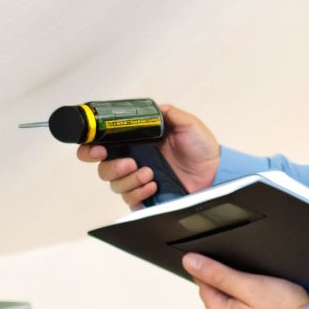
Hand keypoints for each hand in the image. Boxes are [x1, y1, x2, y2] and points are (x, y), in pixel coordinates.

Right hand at [77, 104, 220, 210]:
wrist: (216, 173)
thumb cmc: (202, 149)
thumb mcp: (187, 124)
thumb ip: (168, 114)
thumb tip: (153, 108)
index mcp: (137, 143)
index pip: (105, 144)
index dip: (92, 147)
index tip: (96, 149)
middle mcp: (134, 161)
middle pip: (103, 168)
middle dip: (110, 166)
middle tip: (128, 163)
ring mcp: (139, 181)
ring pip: (115, 184)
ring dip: (128, 179)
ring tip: (149, 173)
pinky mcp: (146, 198)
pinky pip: (130, 200)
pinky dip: (138, 192)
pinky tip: (153, 186)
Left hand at [181, 253, 308, 308]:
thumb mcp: (250, 284)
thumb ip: (217, 273)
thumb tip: (190, 263)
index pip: (204, 286)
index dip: (217, 272)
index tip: (235, 268)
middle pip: (216, 299)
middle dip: (231, 287)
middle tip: (256, 284)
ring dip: (240, 301)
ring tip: (263, 298)